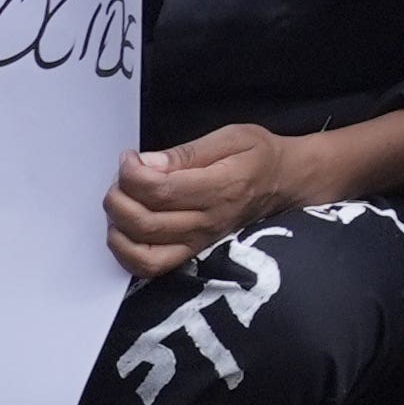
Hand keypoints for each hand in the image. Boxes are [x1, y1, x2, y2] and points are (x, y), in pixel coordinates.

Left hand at [104, 124, 310, 279]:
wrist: (286, 183)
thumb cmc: (259, 156)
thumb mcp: (231, 137)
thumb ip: (186, 153)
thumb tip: (146, 163)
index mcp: (220, 187)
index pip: (160, 190)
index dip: (132, 174)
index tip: (129, 158)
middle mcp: (208, 222)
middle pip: (145, 223)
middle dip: (118, 199)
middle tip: (120, 179)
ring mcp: (199, 243)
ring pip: (142, 252)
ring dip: (118, 229)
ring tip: (120, 204)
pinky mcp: (192, 254)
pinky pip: (150, 267)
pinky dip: (127, 254)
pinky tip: (124, 231)